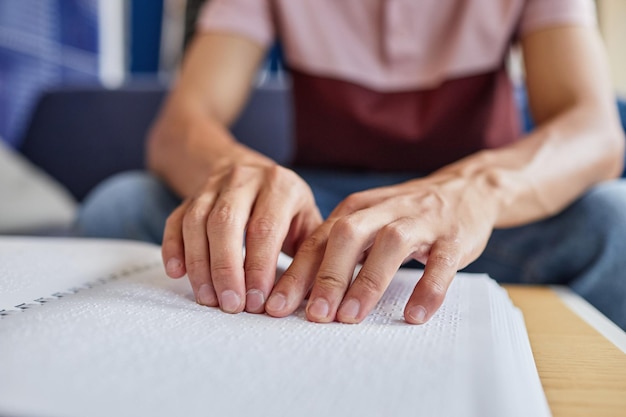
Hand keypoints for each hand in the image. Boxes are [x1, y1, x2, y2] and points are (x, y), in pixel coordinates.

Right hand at [161, 161, 321, 313]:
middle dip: (226, 269)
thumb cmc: (286, 206)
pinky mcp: (191, 195)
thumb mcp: (308, 218)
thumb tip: (318, 297)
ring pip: (197, 222)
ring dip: (199, 264)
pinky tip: (177, 273)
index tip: (256, 302)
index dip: (258, 267)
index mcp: (280, 185)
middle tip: (230, 305)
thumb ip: (313, 252)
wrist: (251, 169)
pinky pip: (175, 219)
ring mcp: (213, 185)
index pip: (265, 227)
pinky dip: (173, 247)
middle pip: (226, 223)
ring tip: (208, 299)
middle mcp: (244, 179)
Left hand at [265, 172, 499, 323]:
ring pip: (390, 245)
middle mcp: (384, 210)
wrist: (464, 191)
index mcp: (356, 208)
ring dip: (367, 282)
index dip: (297, 272)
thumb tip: (299, 291)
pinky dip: (427, 289)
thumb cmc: (404, 215)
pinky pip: (440, 264)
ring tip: (351, 317)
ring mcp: (420, 221)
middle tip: (314, 315)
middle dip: (327, 276)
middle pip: (347, 236)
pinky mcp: (453, 237)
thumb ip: (337, 249)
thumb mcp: (366, 223)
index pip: (319, 240)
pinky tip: (414, 314)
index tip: (277, 305)